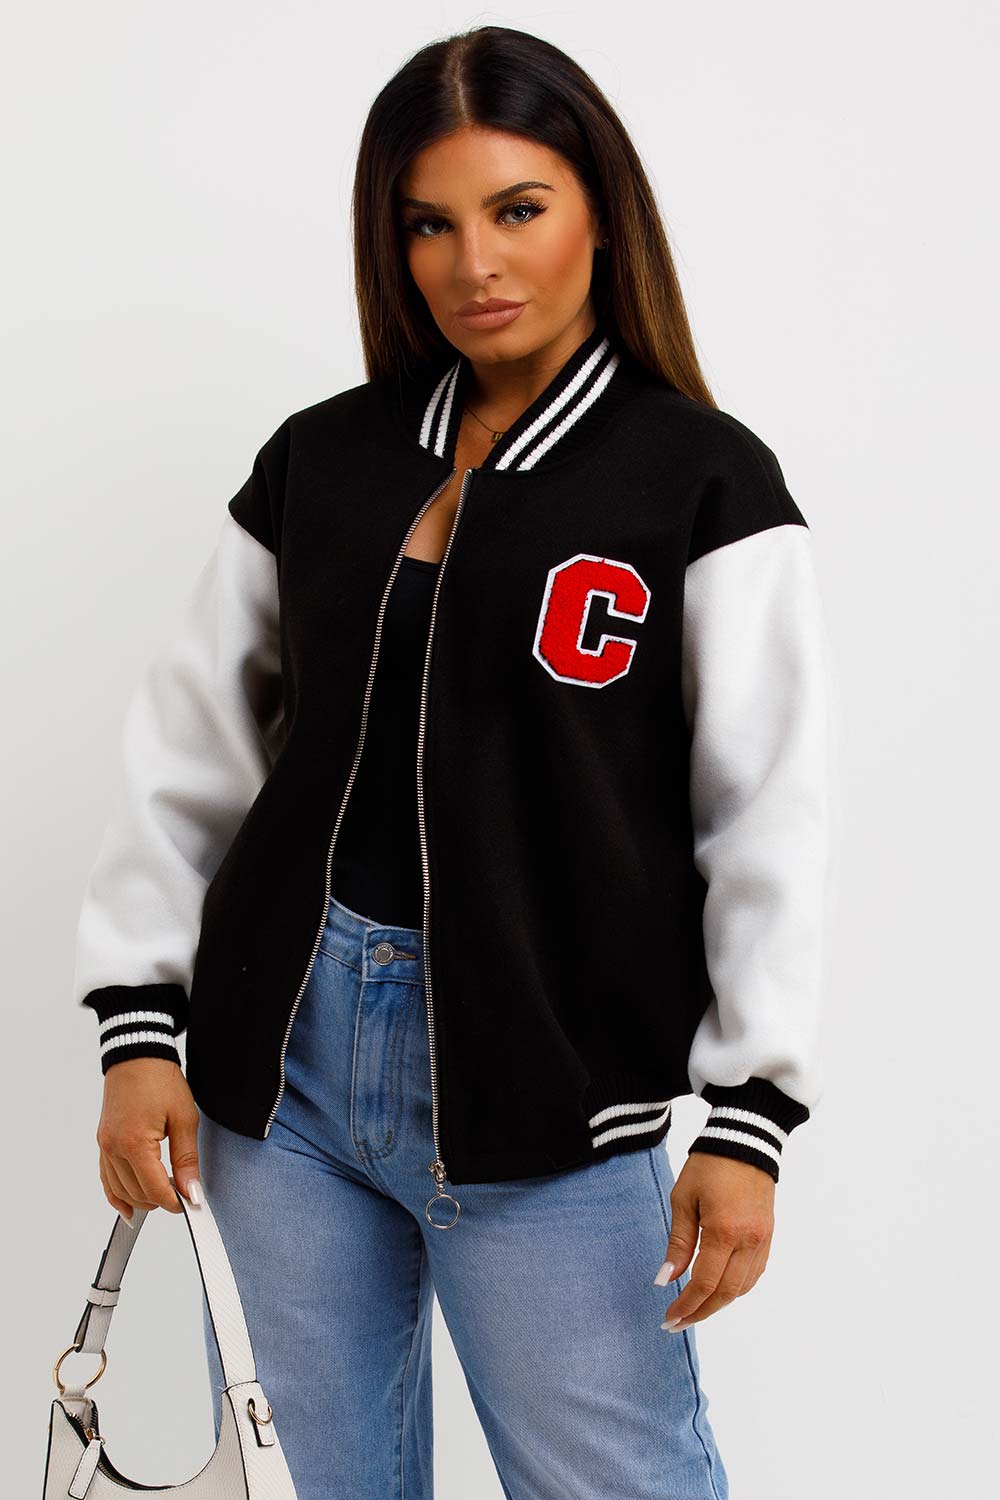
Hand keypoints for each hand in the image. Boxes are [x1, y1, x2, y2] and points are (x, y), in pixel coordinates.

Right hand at [95, 1058, 202, 1222]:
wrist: (137, 1055)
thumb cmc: (160, 1080)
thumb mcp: (184, 1118)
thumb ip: (187, 1159)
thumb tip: (192, 1190)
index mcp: (135, 1144)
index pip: (155, 1190)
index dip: (174, 1202)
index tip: (190, 1204)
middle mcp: (114, 1148)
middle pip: (137, 1193)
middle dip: (160, 1200)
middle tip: (183, 1195)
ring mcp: (105, 1146)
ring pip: (120, 1190)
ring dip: (141, 1200)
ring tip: (164, 1197)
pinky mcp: (103, 1142)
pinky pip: (107, 1178)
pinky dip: (118, 1195)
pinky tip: (130, 1207)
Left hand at [653, 1152, 774, 1330]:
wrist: (745, 1142)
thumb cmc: (709, 1166)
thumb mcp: (684, 1200)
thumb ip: (679, 1242)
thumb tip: (666, 1279)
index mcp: (724, 1231)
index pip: (704, 1283)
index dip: (686, 1305)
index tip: (669, 1318)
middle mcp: (749, 1241)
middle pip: (725, 1293)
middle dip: (700, 1312)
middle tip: (678, 1323)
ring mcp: (763, 1240)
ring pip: (742, 1288)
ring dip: (719, 1303)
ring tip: (695, 1309)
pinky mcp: (769, 1237)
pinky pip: (754, 1274)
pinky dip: (736, 1287)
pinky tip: (719, 1289)